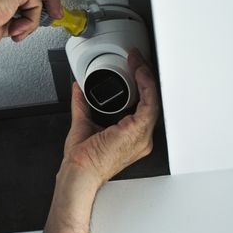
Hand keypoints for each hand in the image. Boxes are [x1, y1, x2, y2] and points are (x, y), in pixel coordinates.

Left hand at [62, 50, 160, 185]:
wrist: (80, 173)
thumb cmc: (83, 160)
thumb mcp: (83, 123)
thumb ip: (82, 104)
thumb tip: (79, 88)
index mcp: (132, 136)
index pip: (143, 105)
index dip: (140, 84)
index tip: (132, 67)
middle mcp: (141, 137)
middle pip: (151, 100)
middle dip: (144, 76)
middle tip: (136, 59)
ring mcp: (142, 136)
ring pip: (153, 99)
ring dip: (145, 76)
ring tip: (137, 61)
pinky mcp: (138, 132)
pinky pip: (149, 102)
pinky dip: (145, 84)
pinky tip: (139, 72)